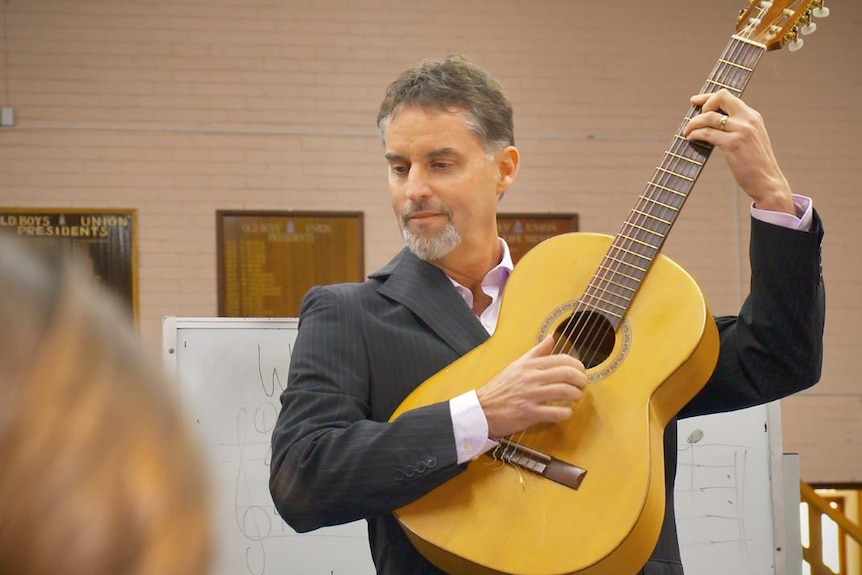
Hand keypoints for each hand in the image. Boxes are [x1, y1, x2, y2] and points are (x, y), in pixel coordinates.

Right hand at [476, 335, 587, 438]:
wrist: (483, 409)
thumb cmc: (501, 388)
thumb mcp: (517, 365)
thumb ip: (536, 352)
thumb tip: (551, 338)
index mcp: (529, 365)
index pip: (562, 360)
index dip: (578, 366)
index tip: (581, 372)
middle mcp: (531, 378)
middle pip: (567, 374)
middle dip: (581, 380)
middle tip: (582, 385)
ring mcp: (530, 395)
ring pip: (565, 392)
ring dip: (576, 395)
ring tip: (576, 398)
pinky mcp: (529, 413)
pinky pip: (556, 412)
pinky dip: (566, 413)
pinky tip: (566, 412)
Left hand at [683, 89, 794, 214]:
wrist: (767, 182)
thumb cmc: (755, 164)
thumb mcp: (750, 138)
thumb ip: (737, 127)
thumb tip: (712, 122)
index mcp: (752, 116)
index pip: (727, 96)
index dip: (708, 97)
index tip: (695, 101)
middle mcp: (748, 119)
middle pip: (720, 98)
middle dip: (703, 105)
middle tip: (694, 120)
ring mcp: (742, 130)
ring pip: (709, 117)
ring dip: (693, 123)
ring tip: (687, 132)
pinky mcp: (733, 143)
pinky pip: (707, 133)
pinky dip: (695, 134)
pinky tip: (691, 139)